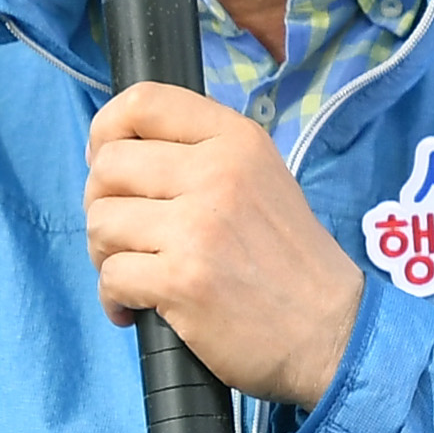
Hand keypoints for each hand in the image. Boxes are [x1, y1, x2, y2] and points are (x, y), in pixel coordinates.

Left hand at [82, 81, 365, 405]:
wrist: (332, 331)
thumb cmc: (286, 261)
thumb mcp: (259, 180)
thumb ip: (197, 156)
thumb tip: (109, 151)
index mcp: (236, 140)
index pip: (143, 101)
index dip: (106, 129)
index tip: (106, 163)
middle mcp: (218, 173)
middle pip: (108, 165)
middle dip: (101, 203)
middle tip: (125, 234)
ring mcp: (199, 227)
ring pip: (101, 221)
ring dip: (104, 254)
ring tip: (136, 272)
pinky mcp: (183, 280)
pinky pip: (110, 277)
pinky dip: (114, 299)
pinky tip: (137, 308)